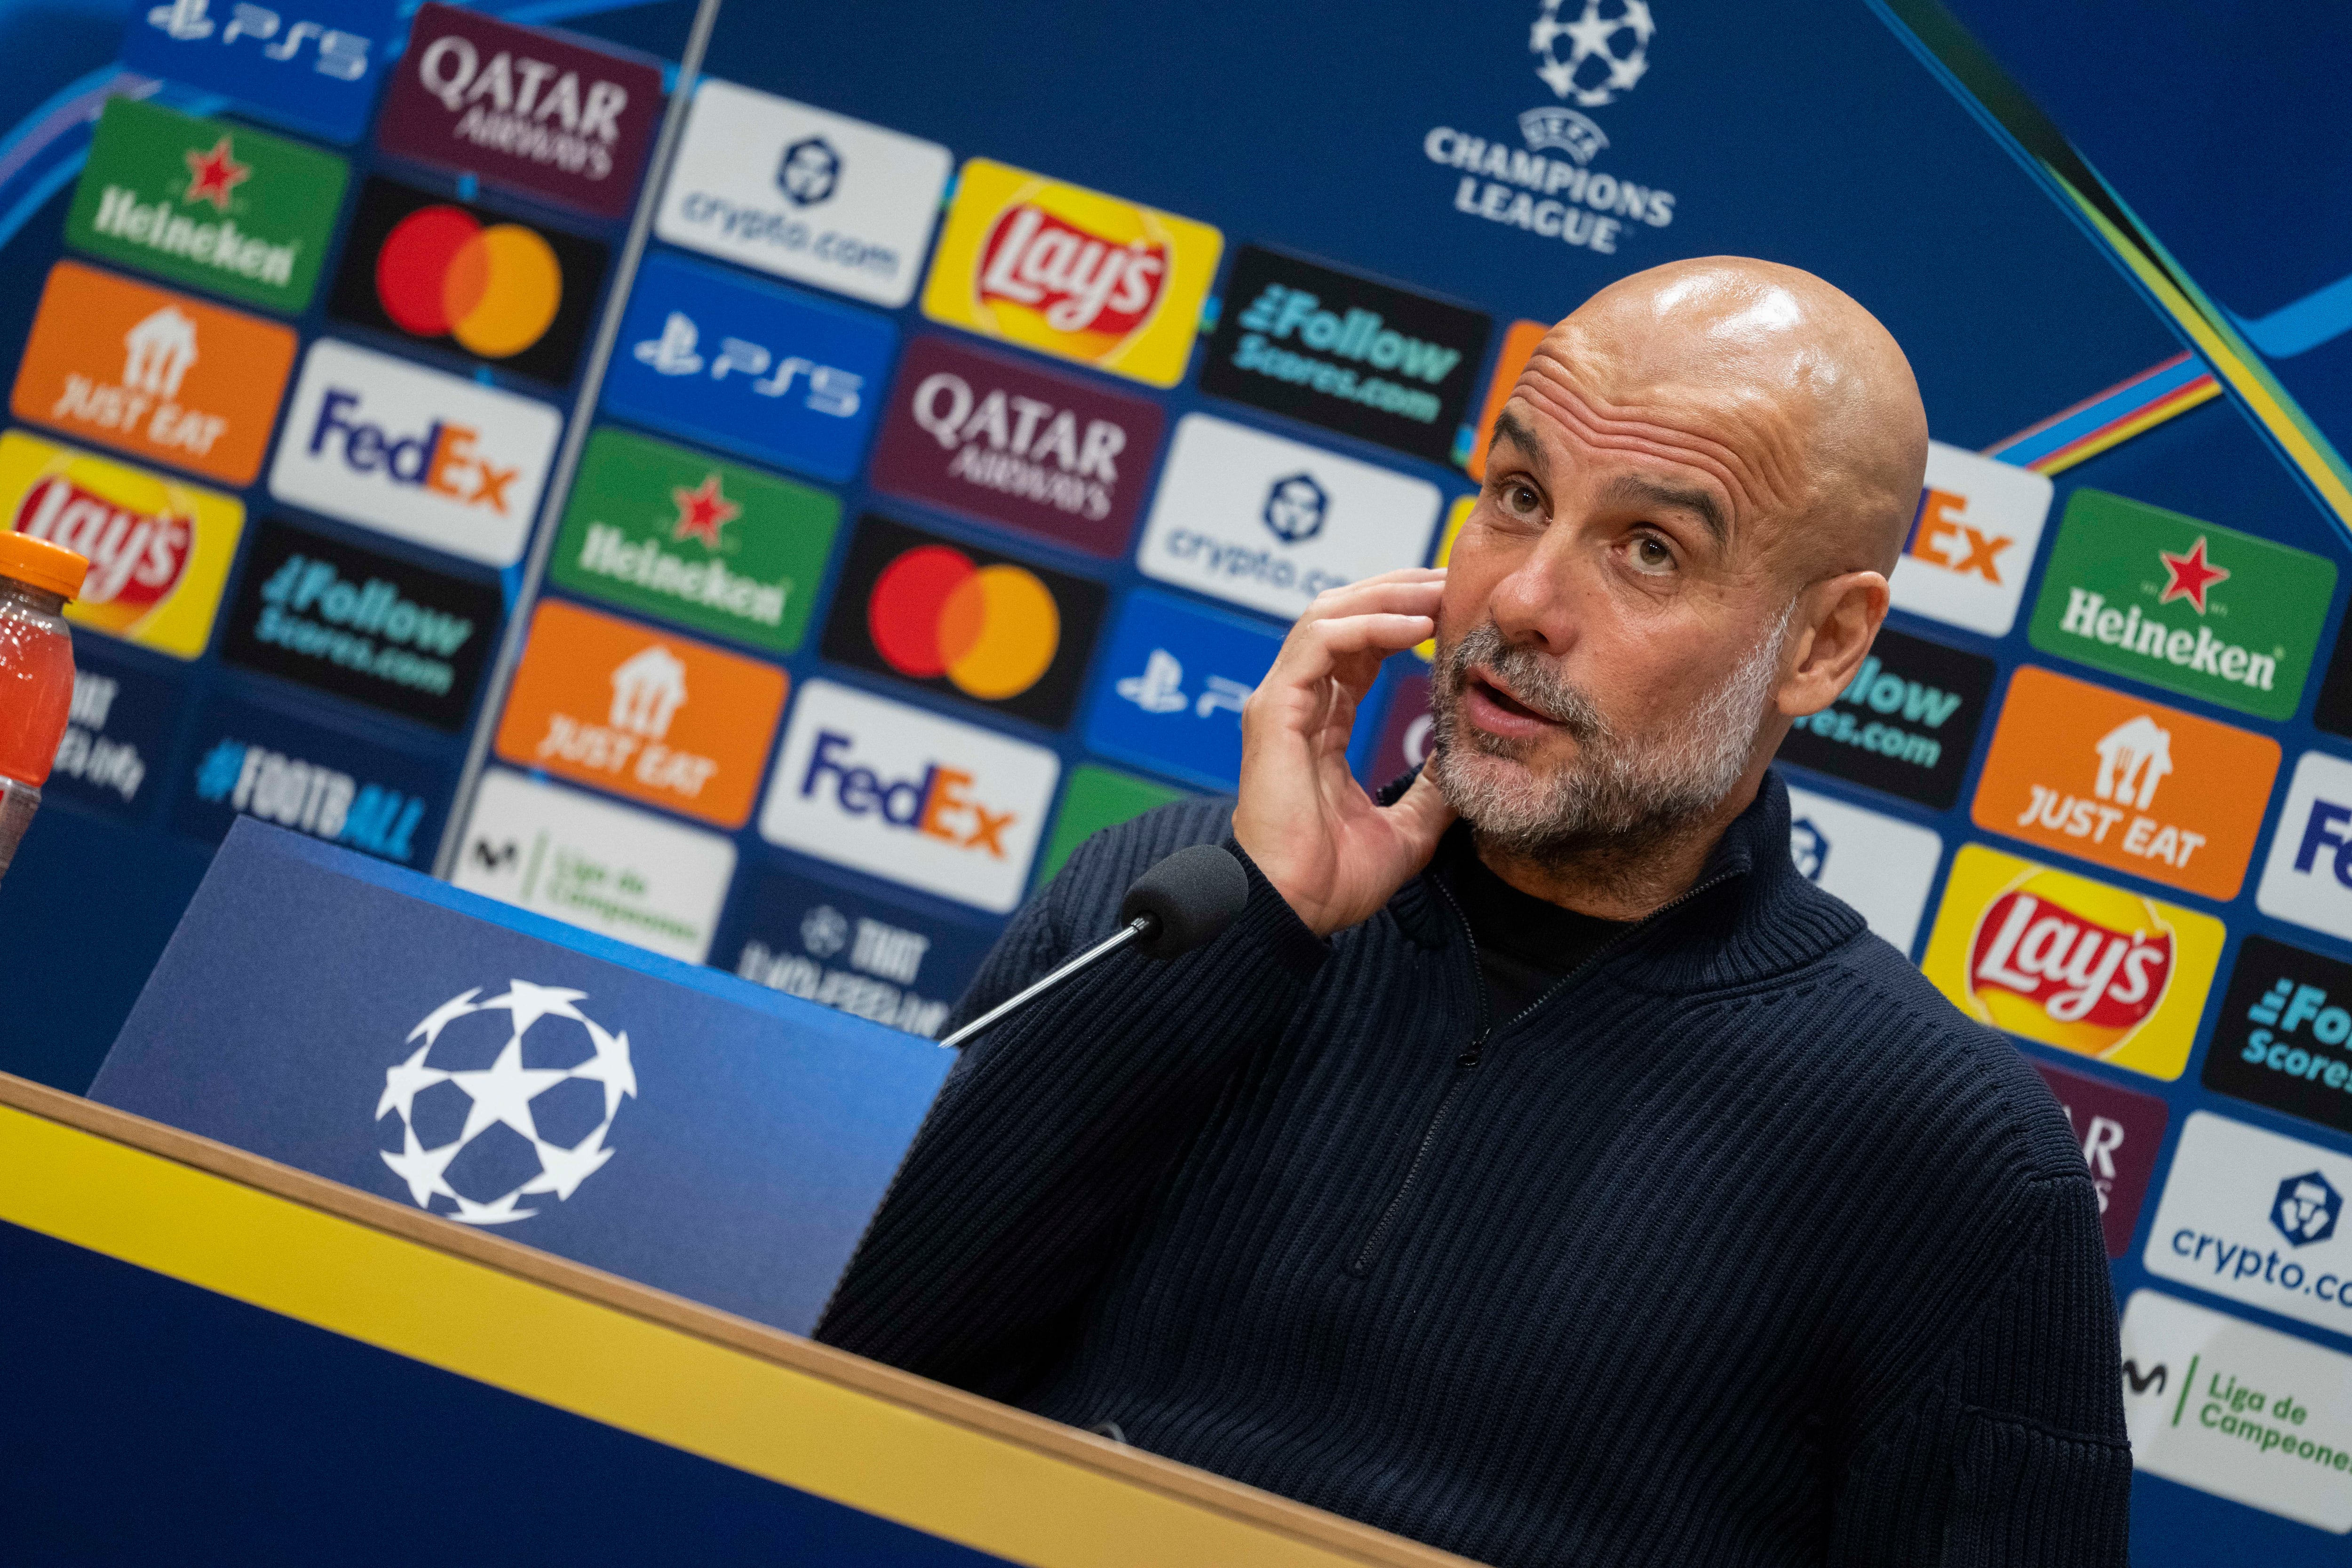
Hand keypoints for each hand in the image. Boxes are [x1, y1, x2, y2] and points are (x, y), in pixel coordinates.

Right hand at [1233, 570, 1456, 937]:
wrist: (1295, 910)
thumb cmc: (1335, 879)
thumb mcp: (1408, 827)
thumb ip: (1432, 785)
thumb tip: (1464, 751)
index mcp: (1320, 724)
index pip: (1360, 646)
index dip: (1406, 618)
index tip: (1458, 610)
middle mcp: (1296, 703)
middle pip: (1343, 616)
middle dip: (1400, 590)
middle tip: (1455, 583)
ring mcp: (1281, 702)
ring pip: (1328, 615)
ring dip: (1387, 596)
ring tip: (1439, 594)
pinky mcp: (1275, 710)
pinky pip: (1318, 642)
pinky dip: (1368, 624)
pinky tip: (1415, 627)